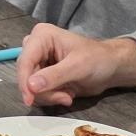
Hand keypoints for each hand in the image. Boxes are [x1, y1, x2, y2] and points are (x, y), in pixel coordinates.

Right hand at [16, 26, 135, 106]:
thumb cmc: (98, 59)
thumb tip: (31, 85)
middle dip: (44, 90)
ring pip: (30, 86)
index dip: (25, 81)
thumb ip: (54, 76)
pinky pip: (38, 91)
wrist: (110, 68)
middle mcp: (37, 47)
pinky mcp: (43, 75)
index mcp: (42, 36)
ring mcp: (39, 61)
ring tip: (67, 95)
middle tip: (64, 97)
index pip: (25, 60)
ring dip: (49, 95)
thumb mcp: (77, 66)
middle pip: (26, 75)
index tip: (30, 99)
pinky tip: (66, 94)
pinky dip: (52, 97)